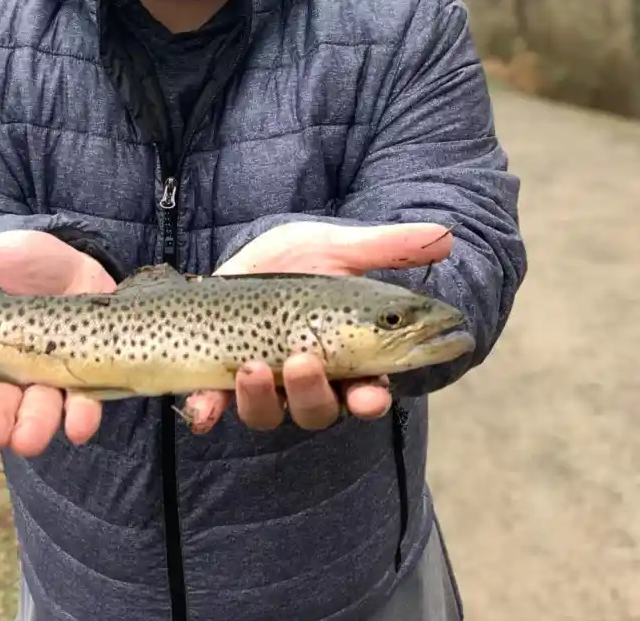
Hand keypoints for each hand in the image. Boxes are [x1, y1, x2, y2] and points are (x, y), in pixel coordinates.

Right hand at [0, 224, 115, 456]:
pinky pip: (83, 405)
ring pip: (36, 414)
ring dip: (33, 426)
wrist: (75, 264)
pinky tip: (79, 425)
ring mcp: (45, 381)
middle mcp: (5, 378)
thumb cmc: (21, 265)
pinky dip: (81, 417)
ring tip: (28, 438)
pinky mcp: (85, 377)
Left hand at [184, 221, 452, 434]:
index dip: (369, 400)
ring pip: (268, 412)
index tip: (370, 395)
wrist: (249, 256)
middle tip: (303, 361)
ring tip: (253, 367)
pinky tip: (201, 408)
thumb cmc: (304, 257)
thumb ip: (387, 248)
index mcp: (346, 357)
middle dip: (312, 394)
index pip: (366, 391)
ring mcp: (264, 381)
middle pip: (318, 410)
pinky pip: (214, 407)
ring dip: (262, 398)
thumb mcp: (340, 247)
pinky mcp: (221, 374)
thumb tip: (445, 235)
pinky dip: (208, 411)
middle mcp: (308, 379)